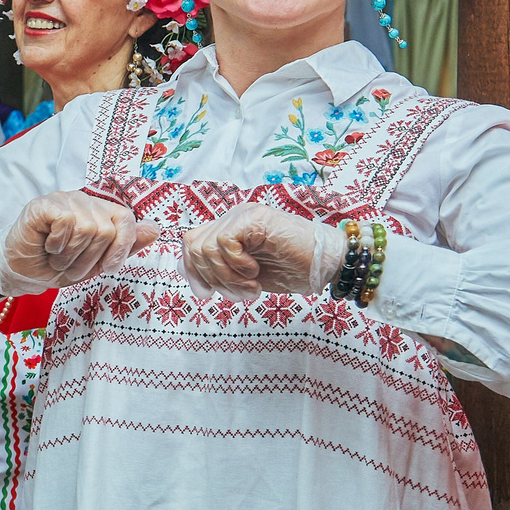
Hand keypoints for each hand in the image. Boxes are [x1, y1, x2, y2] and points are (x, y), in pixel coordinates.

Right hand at [0, 191, 157, 289]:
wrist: (23, 272)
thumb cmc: (58, 266)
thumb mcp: (97, 262)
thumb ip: (125, 245)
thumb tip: (156, 229)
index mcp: (102, 212)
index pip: (127, 219)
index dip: (122, 247)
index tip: (109, 267)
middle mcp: (85, 201)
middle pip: (106, 230)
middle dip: (88, 259)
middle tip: (71, 266)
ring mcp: (64, 199)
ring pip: (86, 228)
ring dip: (70, 255)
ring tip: (58, 258)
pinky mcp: (44, 204)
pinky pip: (65, 222)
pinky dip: (57, 243)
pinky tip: (48, 245)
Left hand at [181, 202, 344, 297]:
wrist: (326, 265)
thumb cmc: (290, 270)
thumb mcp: (244, 277)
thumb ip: (216, 271)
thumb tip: (182, 271)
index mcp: (228, 230)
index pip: (191, 244)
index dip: (192, 271)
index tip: (207, 294)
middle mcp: (233, 218)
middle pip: (193, 245)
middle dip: (211, 278)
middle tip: (238, 293)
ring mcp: (244, 215)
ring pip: (207, 248)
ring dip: (227, 277)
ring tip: (251, 287)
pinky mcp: (255, 218)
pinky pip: (224, 242)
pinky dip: (236, 266)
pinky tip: (255, 274)